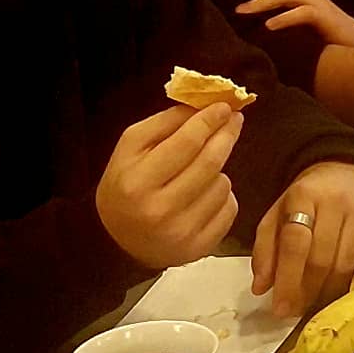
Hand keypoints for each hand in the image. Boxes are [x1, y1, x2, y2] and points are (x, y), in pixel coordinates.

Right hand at [96, 102, 243, 270]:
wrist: (118, 241)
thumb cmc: (126, 185)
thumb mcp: (131, 148)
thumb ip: (166, 122)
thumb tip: (205, 105)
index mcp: (138, 181)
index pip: (186, 142)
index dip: (209, 120)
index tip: (225, 106)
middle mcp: (160, 210)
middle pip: (210, 163)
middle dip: (226, 135)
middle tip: (234, 120)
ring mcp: (182, 232)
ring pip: (223, 185)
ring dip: (219, 170)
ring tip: (202, 170)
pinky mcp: (199, 247)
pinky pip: (230, 209)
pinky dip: (223, 196)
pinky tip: (205, 195)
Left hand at [226, 0, 353, 50]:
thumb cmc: (325, 33)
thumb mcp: (299, 16)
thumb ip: (281, 9)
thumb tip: (249, 12)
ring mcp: (316, 2)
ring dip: (261, 0)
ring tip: (241, 10)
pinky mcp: (324, 18)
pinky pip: (302, 13)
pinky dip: (284, 18)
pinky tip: (269, 26)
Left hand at [252, 162, 353, 316]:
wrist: (347, 171)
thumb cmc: (308, 198)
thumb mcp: (278, 214)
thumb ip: (265, 249)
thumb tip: (261, 288)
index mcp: (304, 195)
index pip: (295, 243)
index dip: (287, 280)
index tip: (280, 308)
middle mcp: (337, 200)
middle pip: (322, 259)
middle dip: (306, 292)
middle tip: (295, 310)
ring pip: (346, 266)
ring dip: (327, 293)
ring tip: (314, 303)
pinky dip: (350, 281)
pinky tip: (338, 287)